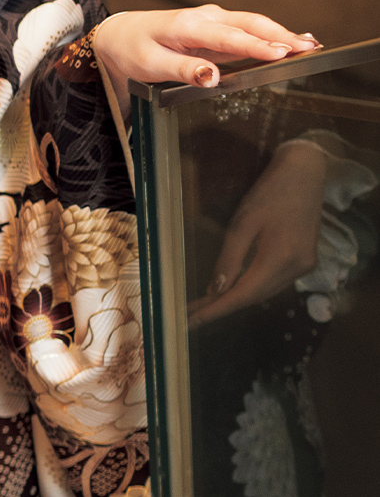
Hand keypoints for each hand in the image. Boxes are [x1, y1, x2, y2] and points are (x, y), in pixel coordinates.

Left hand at [93, 5, 318, 91]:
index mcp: (188, 26)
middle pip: (249, 24)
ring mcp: (212, 21)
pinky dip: (270, 35)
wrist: (119, 36)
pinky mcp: (216, 29)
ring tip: (310, 46)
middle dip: (281, 35)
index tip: (283, 52)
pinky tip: (291, 42)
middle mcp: (205, 19)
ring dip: (281, 33)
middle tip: (310, 49)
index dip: (258, 45)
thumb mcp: (150, 64)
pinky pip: (246, 30)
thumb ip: (183, 70)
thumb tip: (212, 77)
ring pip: (252, 24)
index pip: (230, 36)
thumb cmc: (133, 50)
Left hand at [191, 140, 329, 322]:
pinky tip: (232, 288)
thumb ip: (230, 258)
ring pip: (265, 292)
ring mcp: (304, 266)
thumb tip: (216, 290)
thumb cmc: (270, 193)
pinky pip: (274, 282)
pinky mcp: (305, 261)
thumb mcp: (243, 223)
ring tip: (205, 304)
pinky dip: (251, 288)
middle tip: (191, 313)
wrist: (305, 175)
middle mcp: (297, 268)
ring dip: (236, 299)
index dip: (217, 310)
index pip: (243, 295)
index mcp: (281, 258)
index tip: (192, 321)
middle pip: (254, 297)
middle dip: (222, 307)